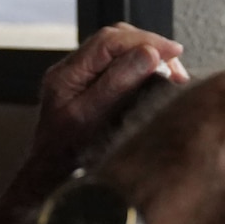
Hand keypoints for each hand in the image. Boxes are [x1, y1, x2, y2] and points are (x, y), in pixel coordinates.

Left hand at [0, 24, 189, 219]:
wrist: (48, 182)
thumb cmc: (65, 158)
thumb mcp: (92, 119)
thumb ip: (117, 84)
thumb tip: (149, 54)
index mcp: (66, 75)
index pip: (109, 41)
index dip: (145, 40)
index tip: (173, 51)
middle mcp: (71, 72)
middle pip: (115, 40)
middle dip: (150, 47)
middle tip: (176, 65)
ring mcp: (80, 80)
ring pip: (119, 52)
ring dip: (148, 58)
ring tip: (172, 75)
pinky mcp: (90, 90)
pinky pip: (119, 67)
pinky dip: (142, 70)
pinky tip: (157, 82)